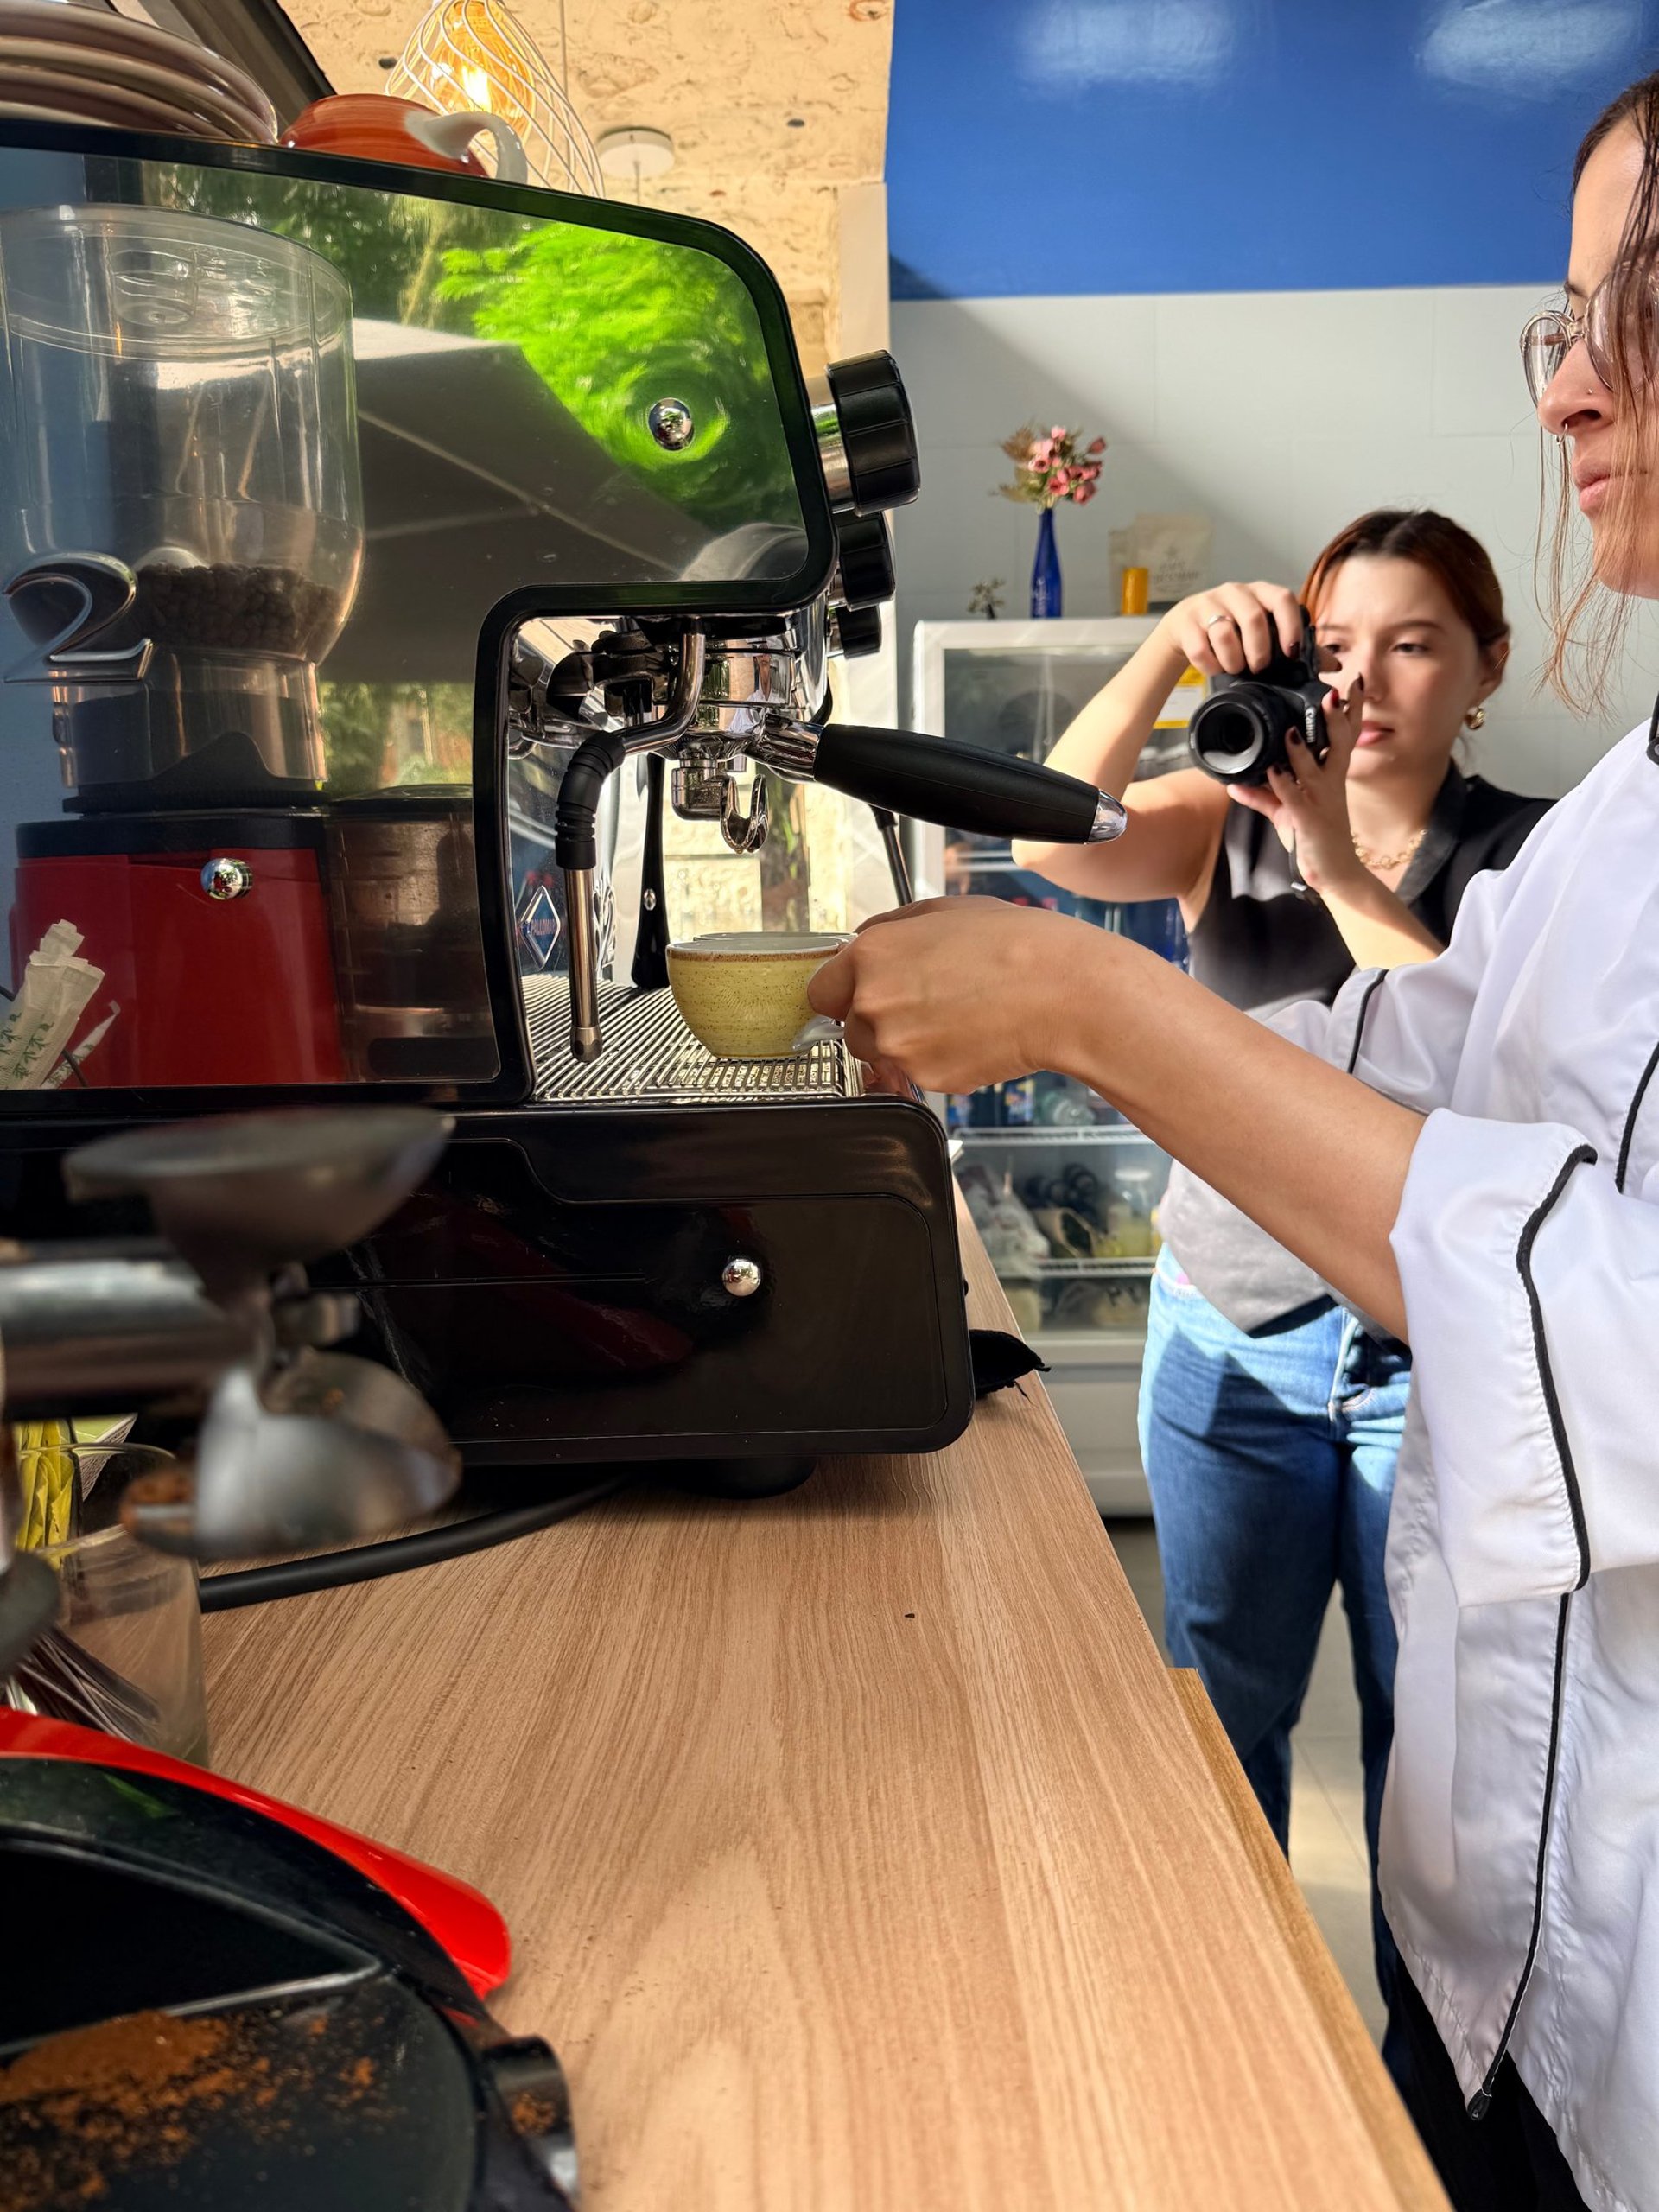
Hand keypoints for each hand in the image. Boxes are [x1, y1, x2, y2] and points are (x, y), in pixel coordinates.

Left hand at [807, 898, 1098, 1093]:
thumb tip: (863, 942)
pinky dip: (938, 1062)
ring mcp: (899, 1047)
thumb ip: (891, 928)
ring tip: (956, 1018)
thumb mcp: (945, 910)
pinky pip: (918, 1074)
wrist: (1063, 993)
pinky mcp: (928, 1078)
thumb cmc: (1017, 945)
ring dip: (906, 1043)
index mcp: (872, 956)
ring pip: (882, 1056)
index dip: (845, 991)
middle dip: (880, 1019)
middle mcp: (874, 1004)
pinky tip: (972, 1036)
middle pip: (850, 1028)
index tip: (863, 992)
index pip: (820, 991)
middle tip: (928, 1002)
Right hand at [1161, 580, 1304, 677]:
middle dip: (1259, 650)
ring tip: (1236, 669)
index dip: (1290, 626)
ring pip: (1224, 633)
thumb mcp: (1265, 632)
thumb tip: (1334, 664)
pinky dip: (1210, 665)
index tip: (1291, 653)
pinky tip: (1215, 668)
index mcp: (1260, 592)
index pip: (1282, 598)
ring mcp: (1208, 604)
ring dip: (1233, 660)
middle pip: (1252, 618)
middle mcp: (1234, 592)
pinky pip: (1200, 648)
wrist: (1187, 626)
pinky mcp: (1186, 622)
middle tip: (1259, 668)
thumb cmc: (1235, 630)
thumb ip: (1296, 646)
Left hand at [1229, 679, 1366, 894]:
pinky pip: (1294, 798)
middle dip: (1336, 719)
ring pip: (1313, 769)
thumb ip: (1263, 795)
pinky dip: (1282, 783)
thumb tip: (1233, 783)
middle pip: (1338, 744)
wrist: (1335, 873)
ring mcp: (1321, 801)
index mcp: (1331, 776)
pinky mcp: (1309, 820)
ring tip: (1290, 730)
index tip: (1350, 684)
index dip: (1349, 711)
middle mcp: (1330, 783)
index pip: (1344, 737)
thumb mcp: (1287, 812)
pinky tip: (1273, 769)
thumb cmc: (1314, 837)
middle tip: (1333, 693)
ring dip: (1301, 749)